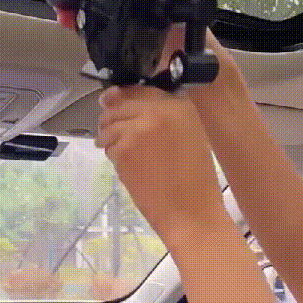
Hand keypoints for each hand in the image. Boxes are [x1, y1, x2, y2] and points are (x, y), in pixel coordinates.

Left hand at [96, 84, 225, 239]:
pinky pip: (107, 144)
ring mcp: (138, 129)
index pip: (138, 88)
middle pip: (119, 103)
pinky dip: (111, 152)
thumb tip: (122, 97)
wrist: (192, 213)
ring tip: (119, 149)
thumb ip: (161, 113)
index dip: (122, 95)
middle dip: (111, 116)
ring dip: (108, 135)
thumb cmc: (194, 177)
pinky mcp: (124, 150)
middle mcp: (157, 111)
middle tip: (113, 131)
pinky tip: (124, 164)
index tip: (115, 101)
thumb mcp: (188, 133)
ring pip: (108, 123)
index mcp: (178, 105)